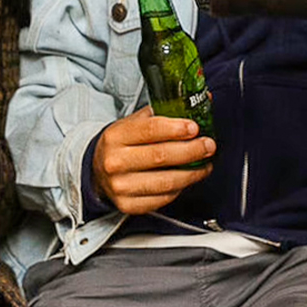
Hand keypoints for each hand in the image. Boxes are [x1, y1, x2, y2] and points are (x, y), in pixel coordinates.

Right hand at [91, 106, 213, 214]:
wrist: (98, 172)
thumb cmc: (122, 145)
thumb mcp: (133, 123)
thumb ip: (163, 113)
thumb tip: (200, 101)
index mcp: (116, 136)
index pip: (150, 130)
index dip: (176, 129)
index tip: (195, 128)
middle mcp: (115, 162)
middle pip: (161, 156)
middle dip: (192, 150)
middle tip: (208, 145)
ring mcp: (120, 187)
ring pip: (166, 182)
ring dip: (192, 173)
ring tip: (205, 164)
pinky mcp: (128, 205)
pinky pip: (163, 198)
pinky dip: (180, 189)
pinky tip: (187, 179)